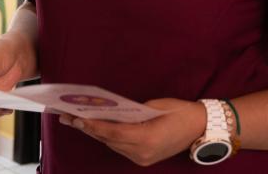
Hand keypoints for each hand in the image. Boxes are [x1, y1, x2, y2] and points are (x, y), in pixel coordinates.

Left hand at [59, 99, 204, 166]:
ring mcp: (143, 159)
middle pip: (108, 140)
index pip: (112, 132)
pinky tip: (96, 129)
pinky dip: (108, 138)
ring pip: (112, 145)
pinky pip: (120, 148)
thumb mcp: (154, 106)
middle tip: (67, 117)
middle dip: (87, 128)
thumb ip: (131, 112)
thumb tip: (109, 110)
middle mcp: (142, 153)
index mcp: (146, 138)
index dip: (93, 125)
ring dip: (95, 133)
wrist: (200, 127)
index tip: (76, 117)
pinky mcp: (144, 159)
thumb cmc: (179, 111)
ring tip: (76, 121)